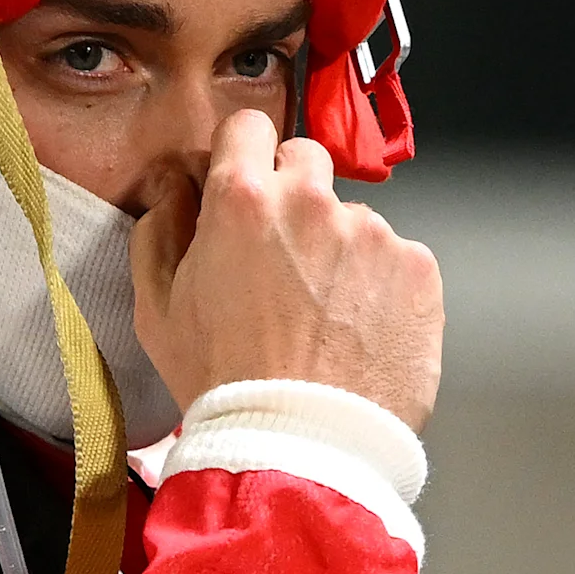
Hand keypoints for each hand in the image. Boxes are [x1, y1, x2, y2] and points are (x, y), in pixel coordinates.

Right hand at [131, 110, 443, 431]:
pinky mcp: (417, 269)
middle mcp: (312, 201)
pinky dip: (381, 287)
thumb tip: (171, 188)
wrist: (299, 447)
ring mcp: (371, 233)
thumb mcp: (157, 309)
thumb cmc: (225, 385)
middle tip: (282, 260)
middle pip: (306, 161)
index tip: (245, 180)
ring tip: (323, 317)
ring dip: (339, 251)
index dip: (243, 155)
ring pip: (353, 219)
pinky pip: (396, 260)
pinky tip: (357, 332)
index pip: (248, 126)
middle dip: (293, 195)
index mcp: (242, 200)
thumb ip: (160, 229)